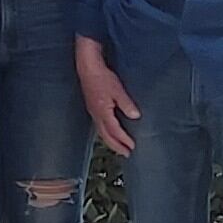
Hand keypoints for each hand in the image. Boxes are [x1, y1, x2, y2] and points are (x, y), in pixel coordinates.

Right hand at [77, 38, 140, 154]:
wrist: (87, 67)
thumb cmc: (102, 77)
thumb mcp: (117, 90)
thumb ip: (126, 104)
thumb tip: (135, 116)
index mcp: (103, 111)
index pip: (115, 130)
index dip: (124, 140)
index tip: (133, 147)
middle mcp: (96, 114)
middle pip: (106, 136)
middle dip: (116, 146)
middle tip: (126, 154)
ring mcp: (93, 111)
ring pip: (101, 132)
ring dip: (110, 141)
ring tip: (119, 147)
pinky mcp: (92, 107)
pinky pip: (98, 126)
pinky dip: (106, 133)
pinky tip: (109, 132)